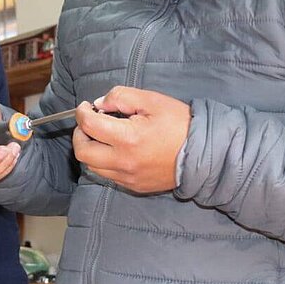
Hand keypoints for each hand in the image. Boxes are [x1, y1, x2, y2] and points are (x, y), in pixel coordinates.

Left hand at [72, 86, 189, 193]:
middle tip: (88, 122)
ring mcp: (128, 177)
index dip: (82, 112)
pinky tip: (115, 149)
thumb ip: (121, 97)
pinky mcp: (134, 186)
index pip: (89, 125)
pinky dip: (104, 162)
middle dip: (80, 134)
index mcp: (128, 138)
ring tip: (101, 136)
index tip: (86, 106)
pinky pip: (108, 175)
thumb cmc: (180, 124)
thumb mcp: (152, 101)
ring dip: (90, 149)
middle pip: (82, 152)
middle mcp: (124, 162)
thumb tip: (100, 104)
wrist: (204, 154)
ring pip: (92, 167)